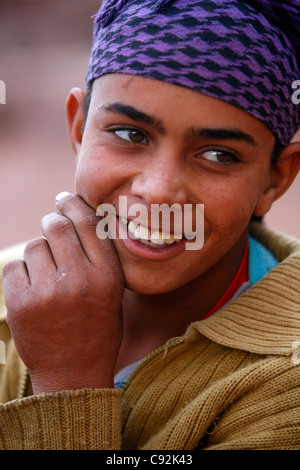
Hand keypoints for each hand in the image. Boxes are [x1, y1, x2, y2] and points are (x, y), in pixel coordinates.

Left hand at [2, 193, 124, 393]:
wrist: (73, 374)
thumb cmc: (96, 328)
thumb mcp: (112, 292)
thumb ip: (99, 256)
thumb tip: (76, 215)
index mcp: (107, 276)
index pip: (87, 222)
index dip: (73, 203)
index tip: (64, 199)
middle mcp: (79, 281)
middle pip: (55, 225)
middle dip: (52, 223)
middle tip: (52, 230)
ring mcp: (48, 292)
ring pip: (34, 246)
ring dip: (39, 254)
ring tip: (47, 276)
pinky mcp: (21, 304)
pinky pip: (14, 266)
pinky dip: (22, 272)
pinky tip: (33, 290)